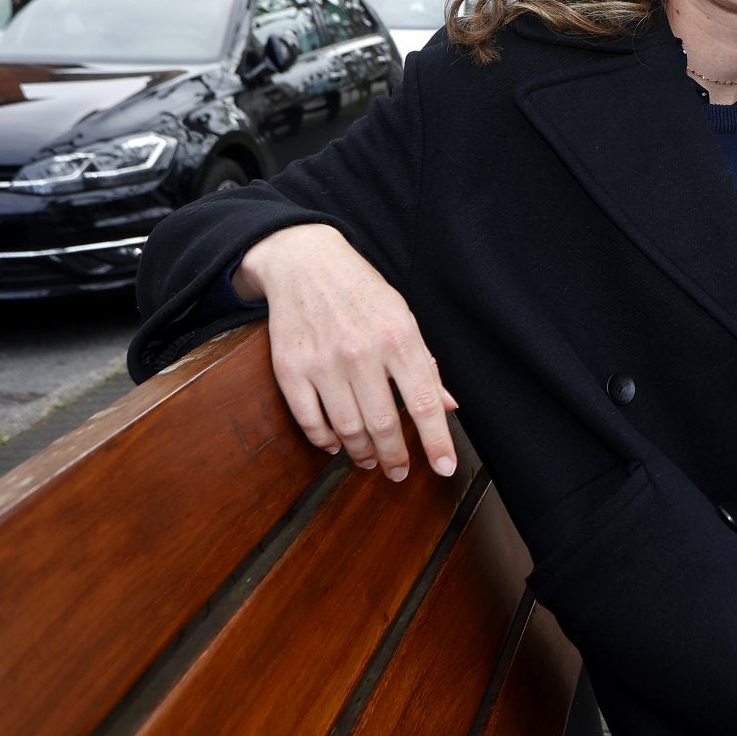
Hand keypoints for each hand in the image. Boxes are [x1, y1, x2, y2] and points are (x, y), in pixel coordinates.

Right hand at [237, 224, 457, 480]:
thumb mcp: (404, 319)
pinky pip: (309, 420)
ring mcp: (322, 362)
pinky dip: (324, 441)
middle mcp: (361, 352)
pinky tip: (335, 445)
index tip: (444, 467)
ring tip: (370, 461)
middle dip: (395, 457)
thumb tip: (447, 407)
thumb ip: (424, 365)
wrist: (306, 263)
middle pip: (384, 423)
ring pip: (347, 428)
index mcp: (398, 337)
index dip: (436, 441)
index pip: (423, 402)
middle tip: (399, 472)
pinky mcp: (289, 368)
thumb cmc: (363, 293)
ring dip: (361, 453)